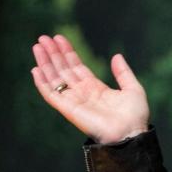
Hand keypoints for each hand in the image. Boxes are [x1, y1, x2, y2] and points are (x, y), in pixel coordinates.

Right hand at [31, 35, 149, 143]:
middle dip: (53, 54)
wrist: (131, 133)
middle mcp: (82, 93)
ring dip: (45, 63)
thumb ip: (123, 72)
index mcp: (95, 88)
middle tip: (43, 37)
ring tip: (38, 46)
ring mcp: (74, 100)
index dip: (68, 52)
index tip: (59, 38)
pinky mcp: (67, 109)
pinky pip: (51, 94)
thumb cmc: (135, 116)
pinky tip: (36, 69)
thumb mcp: (133, 89)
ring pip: (54, 78)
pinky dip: (42, 82)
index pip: (76, 66)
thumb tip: (116, 55)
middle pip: (63, 70)